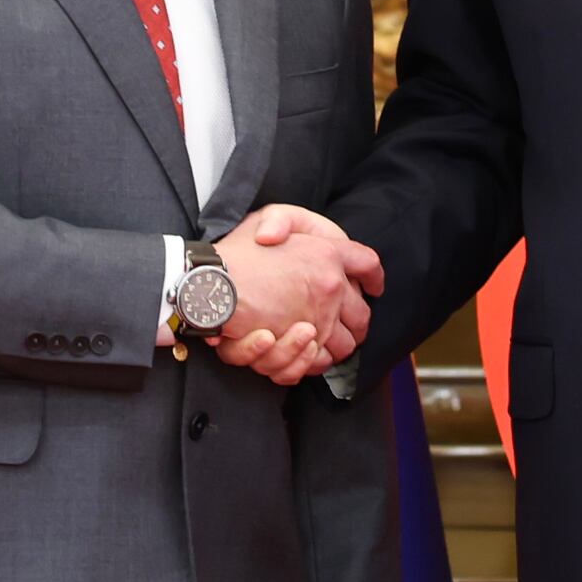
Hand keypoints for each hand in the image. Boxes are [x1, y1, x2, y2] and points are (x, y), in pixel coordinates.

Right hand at [210, 206, 381, 384]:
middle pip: (363, 315)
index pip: (367, 264)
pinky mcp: (298, 345)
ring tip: (316, 341)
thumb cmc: (234, 253)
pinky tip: (299, 354)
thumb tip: (291, 240)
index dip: (373, 276)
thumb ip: (286, 222)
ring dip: (333, 347)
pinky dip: (309, 362)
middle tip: (346, 324)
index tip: (374, 286)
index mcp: (327, 254)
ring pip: (342, 345)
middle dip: (357, 324)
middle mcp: (330, 287)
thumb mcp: (264, 219)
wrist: (207, 285)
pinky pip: (315, 362)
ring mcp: (317, 318)